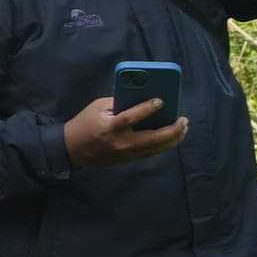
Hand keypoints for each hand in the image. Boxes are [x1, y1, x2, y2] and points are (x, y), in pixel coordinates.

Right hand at [64, 95, 189, 169]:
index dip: (147, 109)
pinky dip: (164, 145)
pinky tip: (172, 137)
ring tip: (183, 128)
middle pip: (152, 138)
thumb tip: (142, 97)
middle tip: (184, 120)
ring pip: (156, 148)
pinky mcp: (128, 159)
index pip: (131, 117)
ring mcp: (126, 153)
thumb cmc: (85, 123)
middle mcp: (120, 142)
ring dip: (173, 139)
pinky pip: (151, 152)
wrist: (73, 148)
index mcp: (110, 126)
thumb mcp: (97, 107)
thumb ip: (118, 103)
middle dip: (172, 130)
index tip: (161, 101)